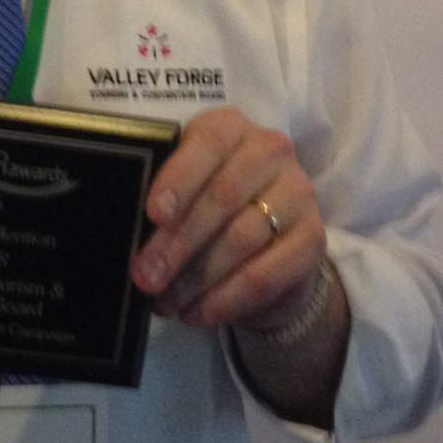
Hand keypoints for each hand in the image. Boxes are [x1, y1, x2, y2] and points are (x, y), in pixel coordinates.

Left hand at [132, 107, 323, 329]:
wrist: (270, 247)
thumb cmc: (211, 210)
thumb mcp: (185, 194)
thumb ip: (163, 204)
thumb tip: (129, 236)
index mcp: (231, 128)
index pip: (209, 142)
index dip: (180, 178)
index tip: (155, 214)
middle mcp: (270, 151)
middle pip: (222, 197)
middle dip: (177, 242)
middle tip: (146, 276)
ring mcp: (298, 193)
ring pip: (241, 239)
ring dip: (196, 277)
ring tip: (166, 302)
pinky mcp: (314, 239)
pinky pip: (266, 275)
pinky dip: (226, 299)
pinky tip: (197, 313)